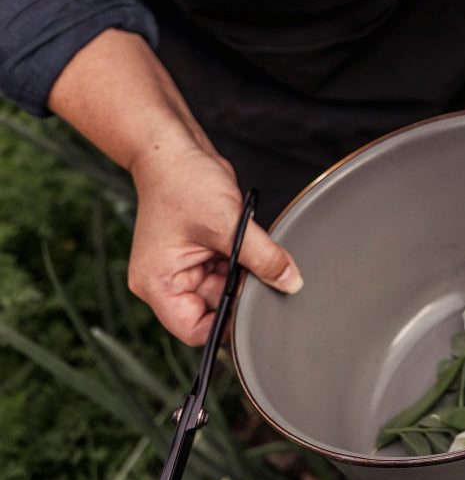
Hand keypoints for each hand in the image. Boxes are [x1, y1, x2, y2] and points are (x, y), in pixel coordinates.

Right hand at [47, 29, 301, 344]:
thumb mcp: (229, 224)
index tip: (256, 308)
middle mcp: (167, 281)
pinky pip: (227, 267)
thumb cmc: (184, 182)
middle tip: (263, 270)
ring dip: (244, 271)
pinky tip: (246, 238)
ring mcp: (183, 266)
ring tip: (249, 244)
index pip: (195, 330)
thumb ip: (263, 257)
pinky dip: (242, 258)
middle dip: (241, 291)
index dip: (227, 325)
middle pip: (213, 308)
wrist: (175, 149)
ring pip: (225, 286)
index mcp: (159, 285)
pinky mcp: (199, 251)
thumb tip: (291, 282)